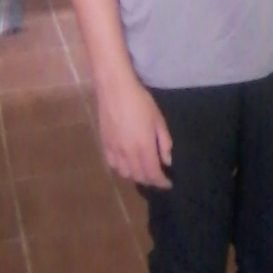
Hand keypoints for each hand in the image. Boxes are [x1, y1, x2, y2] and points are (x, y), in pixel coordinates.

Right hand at [97, 73, 172, 188]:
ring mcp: (114, 149)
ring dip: (136, 176)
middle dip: (150, 180)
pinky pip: (113, 164)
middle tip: (158, 176)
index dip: (161, 182)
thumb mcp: (158, 119)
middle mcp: (128, 153)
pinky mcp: (104, 144)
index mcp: (144, 146)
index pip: (153, 174)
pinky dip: (122, 169)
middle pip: (139, 176)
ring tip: (143, 170)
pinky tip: (127, 163)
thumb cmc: (140, 101)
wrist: (114, 89)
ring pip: (125, 173)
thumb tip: (166, 161)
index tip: (168, 183)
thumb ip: (164, 142)